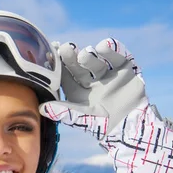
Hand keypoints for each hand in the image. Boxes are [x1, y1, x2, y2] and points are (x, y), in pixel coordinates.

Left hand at [40, 38, 172, 172]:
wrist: (132, 128)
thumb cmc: (103, 126)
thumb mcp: (81, 118)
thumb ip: (63, 112)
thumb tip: (40, 108)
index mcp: (77, 89)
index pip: (65, 73)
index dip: (58, 64)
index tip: (51, 53)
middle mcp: (91, 79)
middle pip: (79, 64)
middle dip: (72, 57)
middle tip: (66, 48)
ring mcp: (108, 72)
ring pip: (97, 59)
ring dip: (91, 55)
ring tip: (86, 55)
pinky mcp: (125, 68)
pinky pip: (119, 55)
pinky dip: (114, 49)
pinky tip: (106, 45)